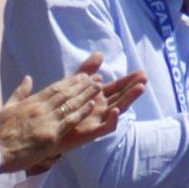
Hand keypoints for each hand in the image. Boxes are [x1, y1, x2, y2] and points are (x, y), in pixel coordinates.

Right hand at [0, 67, 104, 173]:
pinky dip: (81, 112)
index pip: (54, 88)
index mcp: (32, 102)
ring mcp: (46, 121)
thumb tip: (28, 78)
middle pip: (65, 94)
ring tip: (98, 87)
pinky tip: (91, 105)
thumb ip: (20, 92)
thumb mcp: (8, 107)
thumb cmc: (1, 132)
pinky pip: (69, 121)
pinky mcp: (51, 135)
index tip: (83, 76)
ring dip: (86, 95)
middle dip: (82, 85)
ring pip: (70, 105)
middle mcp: (41, 108)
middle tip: (96, 79)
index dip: (70, 82)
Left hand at [20, 62, 146, 174]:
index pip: (117, 88)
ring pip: (117, 110)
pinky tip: (116, 111)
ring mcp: (97, 121)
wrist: (43, 131)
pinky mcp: (90, 133)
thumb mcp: (74, 85)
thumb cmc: (60, 109)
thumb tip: (100, 54)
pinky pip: (104, 128)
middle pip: (121, 97)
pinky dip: (112, 121)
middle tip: (145, 78)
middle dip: (133, 88)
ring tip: (139, 89)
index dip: (128, 80)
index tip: (141, 72)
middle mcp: (100, 110)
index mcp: (97, 98)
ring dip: (128, 100)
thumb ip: (86, 70)